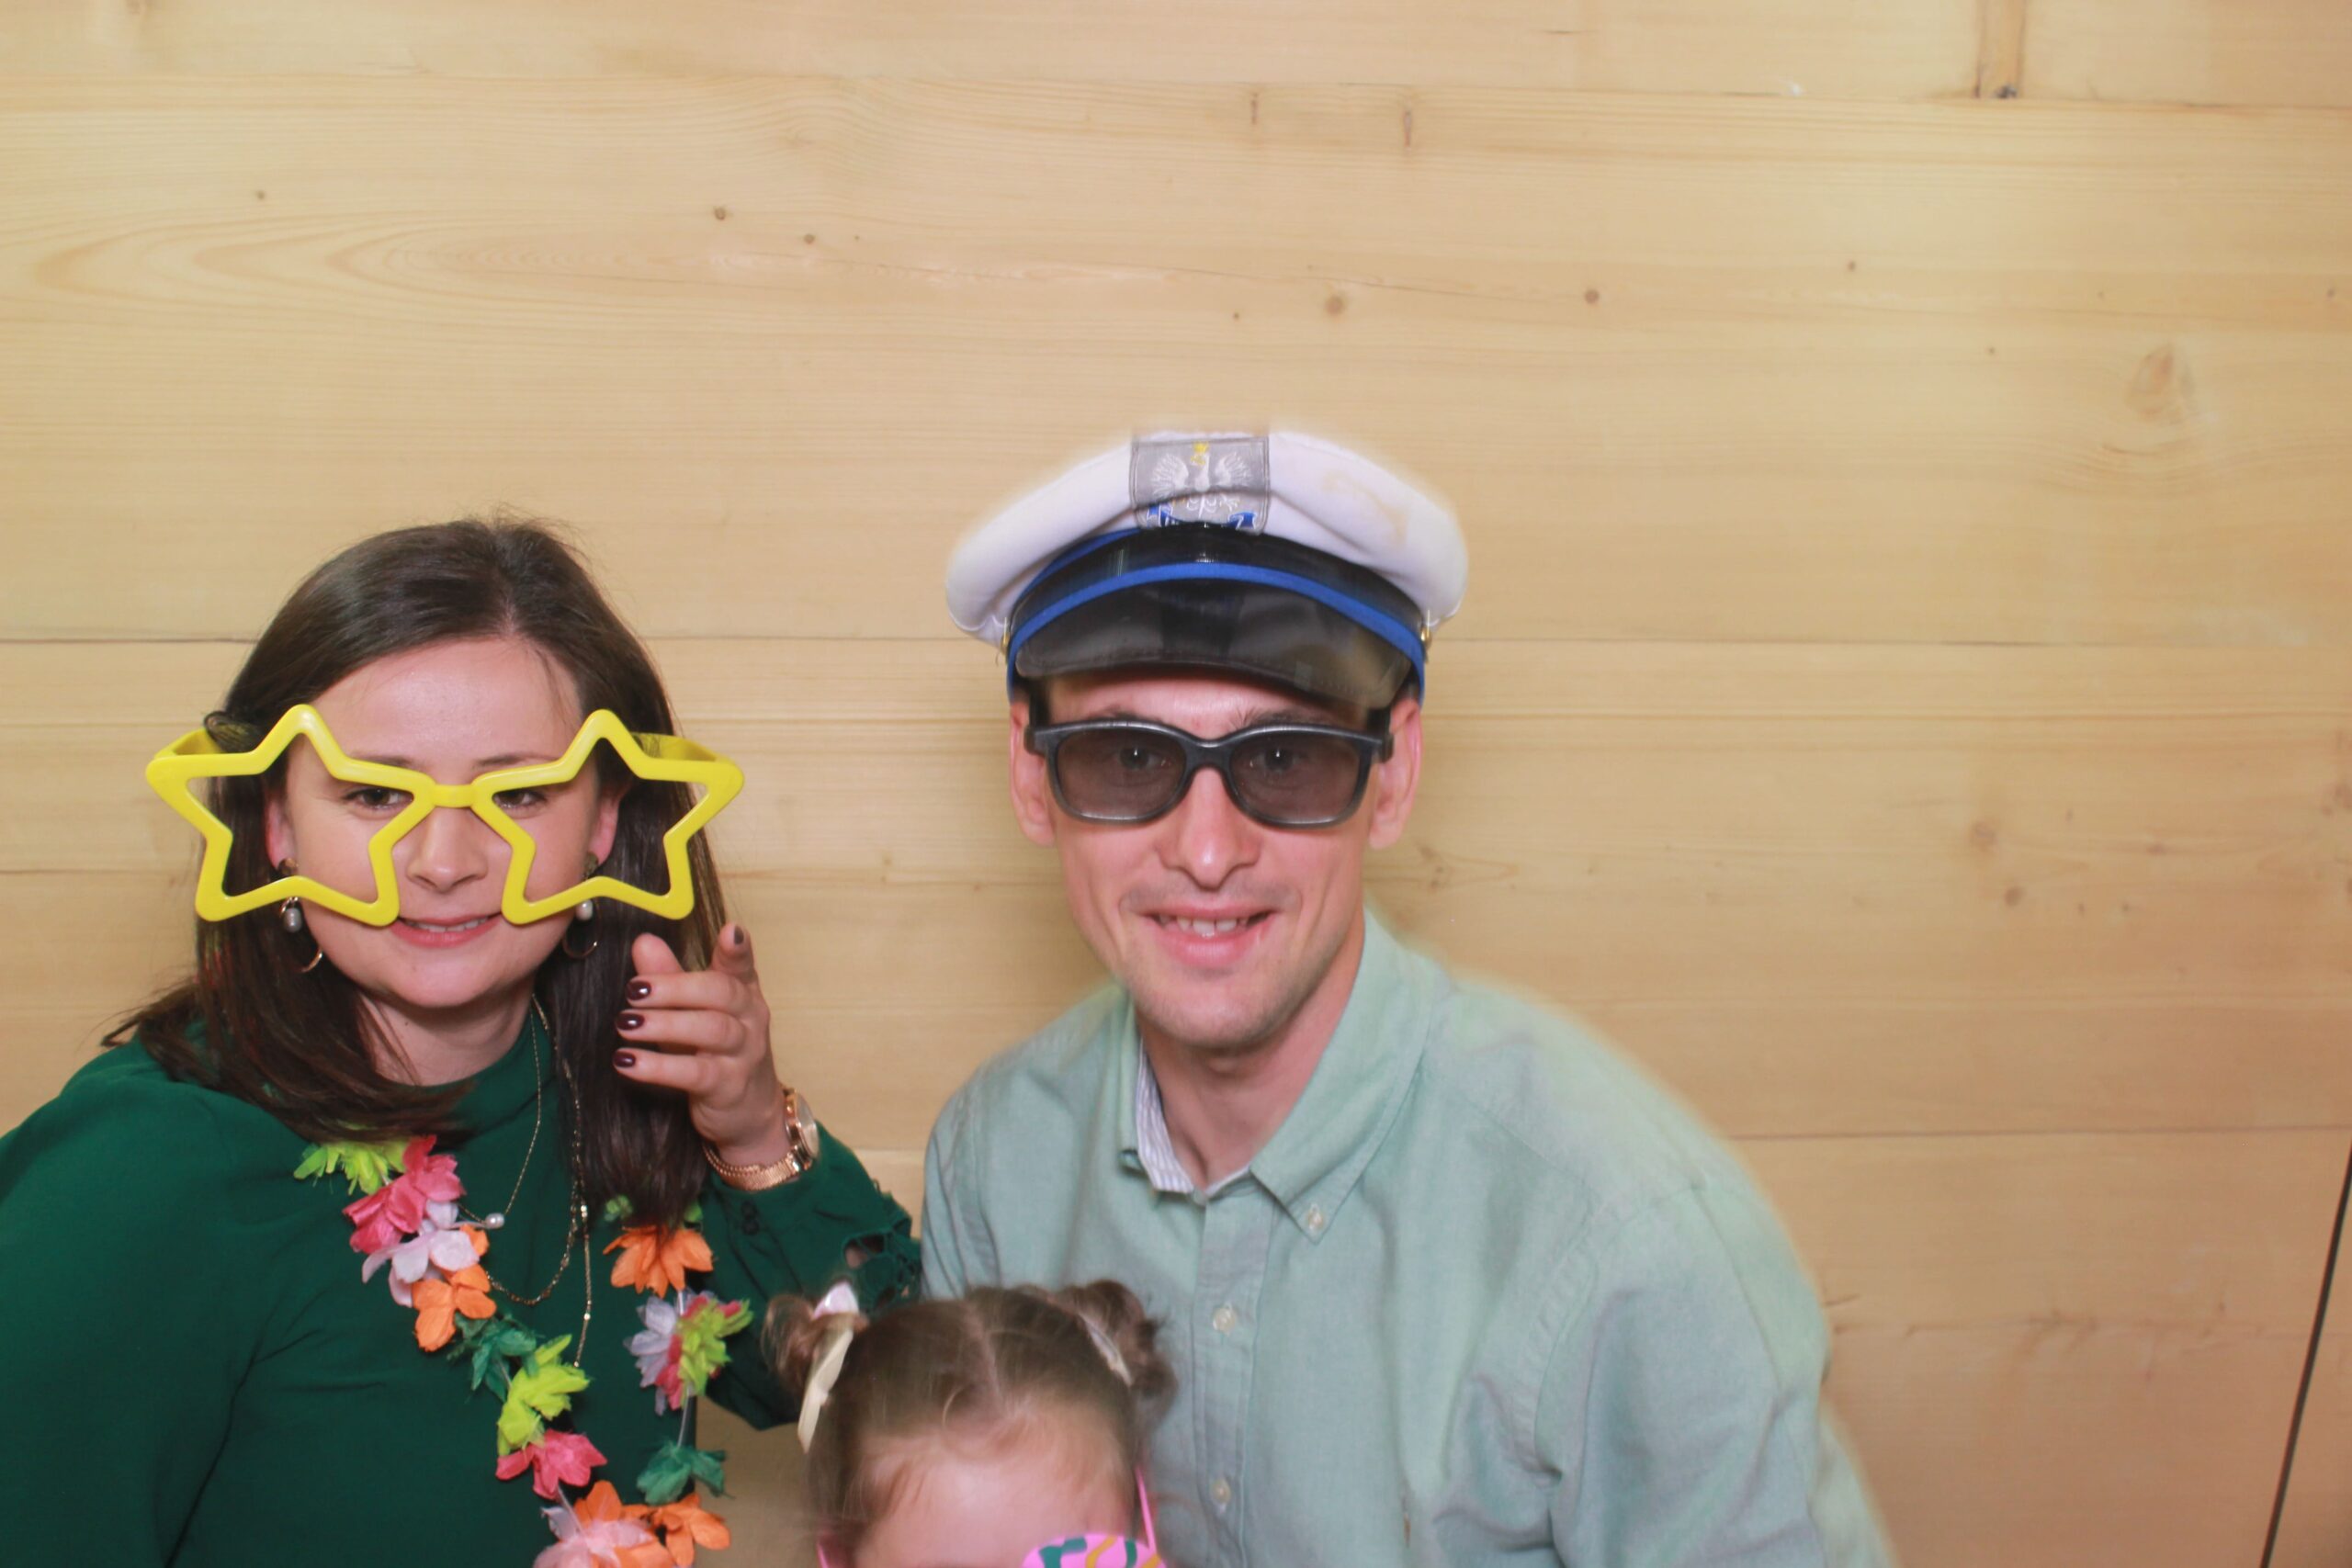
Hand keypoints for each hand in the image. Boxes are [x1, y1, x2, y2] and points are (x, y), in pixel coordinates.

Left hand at [611, 924, 794, 1165]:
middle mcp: (750, 1018)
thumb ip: (670, 977)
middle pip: (721, 993)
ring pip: (711, 1030)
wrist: (748, 1112)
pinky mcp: (729, 1087)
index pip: (741, 965)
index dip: (738, 949)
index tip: (731, 930)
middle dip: (676, 987)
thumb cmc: (715, 1053)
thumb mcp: (692, 1013)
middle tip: (633, 990)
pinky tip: (628, 1062)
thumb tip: (643, 942)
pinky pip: (696, 1073)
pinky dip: (660, 1067)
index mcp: (743, 992)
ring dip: (665, 1025)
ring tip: (625, 1025)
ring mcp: (744, 1053)